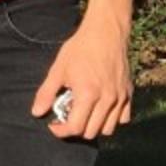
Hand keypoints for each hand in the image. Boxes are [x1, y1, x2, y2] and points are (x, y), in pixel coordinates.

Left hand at [31, 21, 131, 140]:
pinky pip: (122, 118)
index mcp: (88, 94)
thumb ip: (47, 93)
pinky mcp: (129, 93)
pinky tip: (100, 109)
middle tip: (67, 117)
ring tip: (83, 113)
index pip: (75, 128)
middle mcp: (107, 100)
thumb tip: (37, 112)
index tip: (54, 125)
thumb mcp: (58, 69)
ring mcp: (120, 98)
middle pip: (91, 132)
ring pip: (108, 129)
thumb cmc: (80, 48)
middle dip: (75, 130)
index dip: (61, 131)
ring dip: (93, 127)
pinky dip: (111, 119)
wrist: (106, 32)